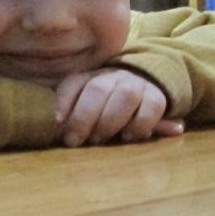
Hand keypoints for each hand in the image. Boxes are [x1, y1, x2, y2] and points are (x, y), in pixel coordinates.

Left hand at [54, 68, 183, 146]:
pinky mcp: (157, 97)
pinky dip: (140, 125)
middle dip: (84, 118)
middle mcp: (113, 75)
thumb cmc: (101, 106)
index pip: (74, 83)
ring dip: (110, 121)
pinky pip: (153, 107)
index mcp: (91, 75)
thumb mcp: (80, 104)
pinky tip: (128, 137)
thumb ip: (68, 107)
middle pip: (98, 89)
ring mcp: (137, 84)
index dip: (64, 101)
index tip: (58, 122)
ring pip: (126, 96)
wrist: (138, 89)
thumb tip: (57, 119)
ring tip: (100, 139)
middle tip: (76, 140)